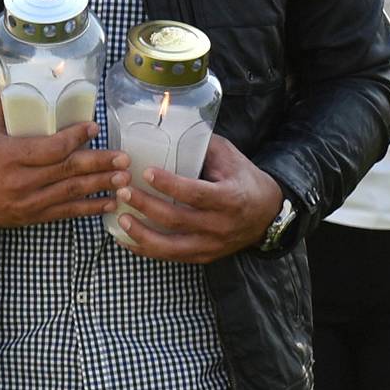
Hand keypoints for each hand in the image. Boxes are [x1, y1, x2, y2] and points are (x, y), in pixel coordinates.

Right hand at [0, 89, 128, 227]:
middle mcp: (20, 181)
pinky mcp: (30, 216)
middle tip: (123, 158)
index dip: (75, 138)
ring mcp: (26, 202)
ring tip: (125, 179)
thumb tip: (22, 74)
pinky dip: (89, 209)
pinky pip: (65, 213)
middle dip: (99, 164)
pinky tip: (110, 203)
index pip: (50, 148)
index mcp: (9, 156)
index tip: (94, 128)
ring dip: (100, 186)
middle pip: (66, 172)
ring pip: (70, 194)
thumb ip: (2, 99)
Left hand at [112, 134, 284, 261]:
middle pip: (177, 219)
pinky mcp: (204, 256)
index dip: (169, 185)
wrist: (268, 215)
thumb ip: (204, 147)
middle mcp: (221, 225)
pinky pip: (171, 257)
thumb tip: (170, 132)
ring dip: (141, 234)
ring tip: (121, 219)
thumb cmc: (245, 181)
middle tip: (124, 191)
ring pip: (171, 246)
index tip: (147, 172)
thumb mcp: (231, 158)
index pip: (195, 194)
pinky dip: (146, 249)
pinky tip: (127, 239)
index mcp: (230, 198)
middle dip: (146, 206)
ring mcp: (212, 245)